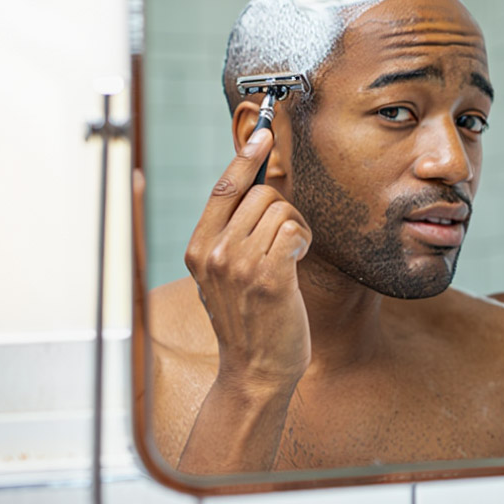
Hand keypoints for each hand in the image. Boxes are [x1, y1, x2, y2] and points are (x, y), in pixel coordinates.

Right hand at [184, 127, 312, 396]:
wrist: (255, 371)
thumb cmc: (250, 320)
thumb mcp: (226, 274)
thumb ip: (231, 234)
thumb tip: (253, 185)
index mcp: (198, 248)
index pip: (223, 189)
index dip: (245, 157)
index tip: (261, 132)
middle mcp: (213, 253)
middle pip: (260, 194)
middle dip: (283, 210)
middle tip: (286, 242)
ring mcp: (238, 264)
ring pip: (281, 209)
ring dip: (296, 228)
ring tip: (289, 258)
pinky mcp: (267, 277)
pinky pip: (294, 229)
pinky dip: (304, 240)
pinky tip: (298, 261)